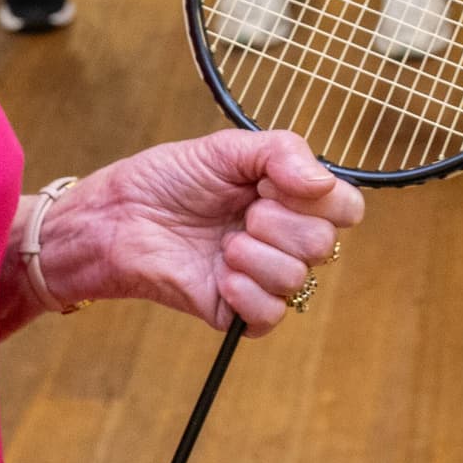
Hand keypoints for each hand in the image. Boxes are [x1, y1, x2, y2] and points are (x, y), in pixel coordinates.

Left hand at [38, 128, 363, 333]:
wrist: (115, 217)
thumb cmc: (167, 179)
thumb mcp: (227, 148)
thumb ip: (283, 153)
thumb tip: (323, 181)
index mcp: (290, 198)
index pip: (347, 207)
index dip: (321, 198)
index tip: (274, 184)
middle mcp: (283, 239)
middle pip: (324, 243)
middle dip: (280, 223)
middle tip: (242, 212)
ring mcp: (261, 276)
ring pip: (298, 277)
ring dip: (258, 255)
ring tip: (223, 244)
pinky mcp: (235, 311)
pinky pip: (271, 314)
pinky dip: (249, 294)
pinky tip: (221, 275)